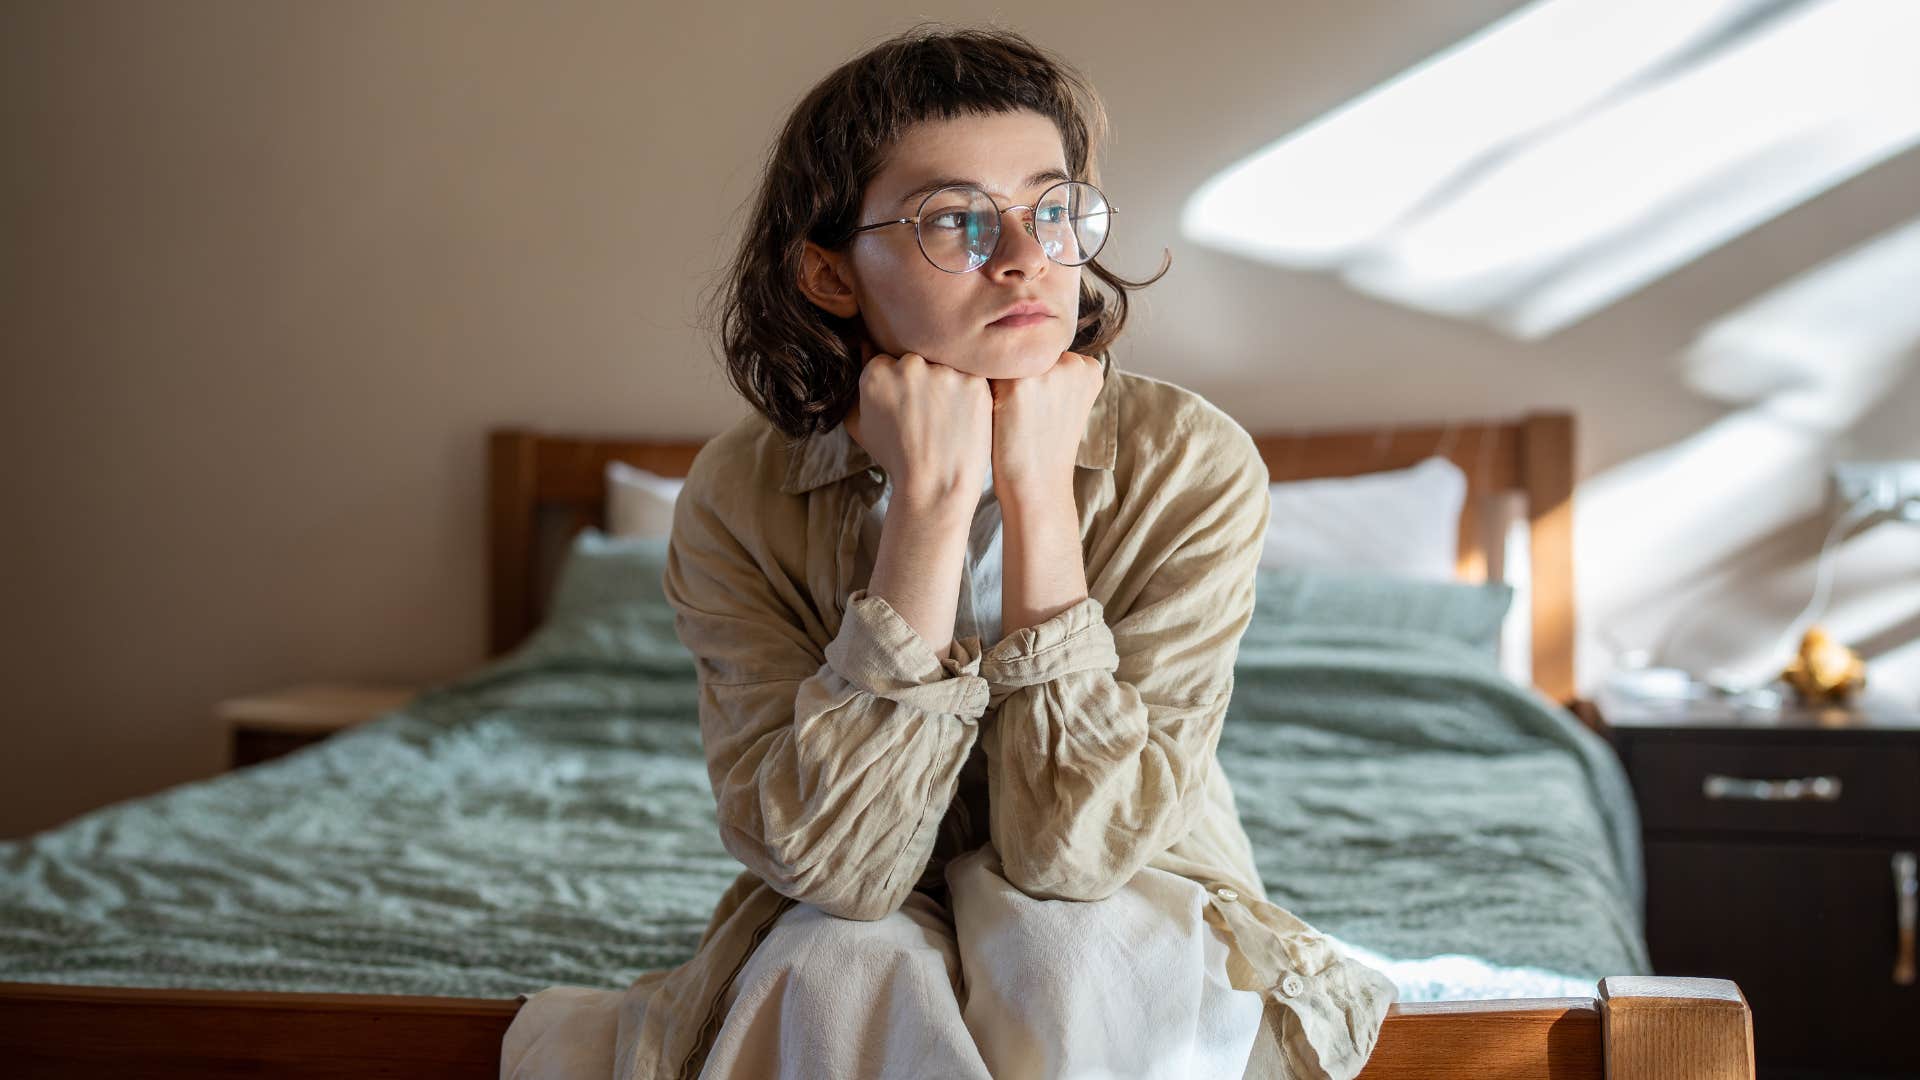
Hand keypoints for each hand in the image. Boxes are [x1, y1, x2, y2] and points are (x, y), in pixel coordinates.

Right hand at [844, 340, 991, 509]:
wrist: (935, 486)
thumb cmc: (896, 460)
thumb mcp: (861, 426)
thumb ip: (857, 388)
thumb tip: (863, 349)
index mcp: (876, 373)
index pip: (887, 360)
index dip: (898, 385)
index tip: (905, 406)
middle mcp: (908, 366)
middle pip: (916, 359)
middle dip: (921, 380)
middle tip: (928, 413)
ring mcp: (943, 372)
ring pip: (945, 365)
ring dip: (946, 384)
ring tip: (947, 418)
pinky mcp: (974, 381)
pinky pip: (972, 376)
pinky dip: (969, 393)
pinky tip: (963, 417)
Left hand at [988, 351, 1103, 497]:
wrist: (1037, 486)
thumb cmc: (1044, 445)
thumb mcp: (1065, 403)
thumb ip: (1055, 371)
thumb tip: (1017, 338)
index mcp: (1089, 368)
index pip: (1045, 352)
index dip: (1031, 378)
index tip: (1034, 406)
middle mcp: (1072, 363)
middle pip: (1025, 351)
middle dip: (1016, 376)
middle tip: (1020, 413)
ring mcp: (1045, 372)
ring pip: (1005, 359)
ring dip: (995, 379)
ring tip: (1005, 414)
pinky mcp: (1017, 385)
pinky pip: (985, 370)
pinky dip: (981, 388)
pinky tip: (990, 412)